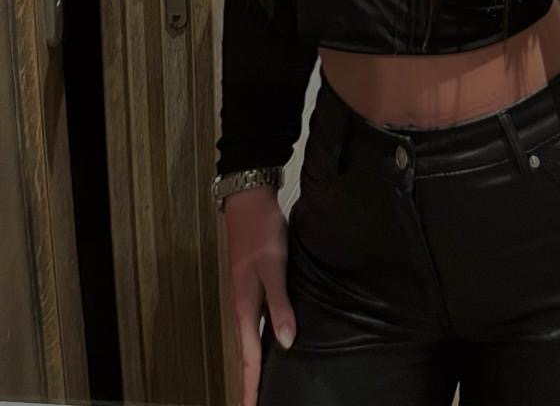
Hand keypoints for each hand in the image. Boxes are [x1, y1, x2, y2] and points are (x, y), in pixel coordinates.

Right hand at [223, 186, 295, 405]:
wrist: (249, 202)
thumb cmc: (261, 233)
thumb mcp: (274, 268)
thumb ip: (280, 304)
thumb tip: (287, 342)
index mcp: (245, 308)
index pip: (249, 358)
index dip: (251, 387)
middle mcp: (243, 307)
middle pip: (246, 354)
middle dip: (250, 382)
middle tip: (254, 405)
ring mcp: (246, 297)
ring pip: (250, 340)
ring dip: (254, 364)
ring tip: (260, 386)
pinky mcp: (253, 285)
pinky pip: (255, 324)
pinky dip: (259, 341)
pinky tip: (270, 343)